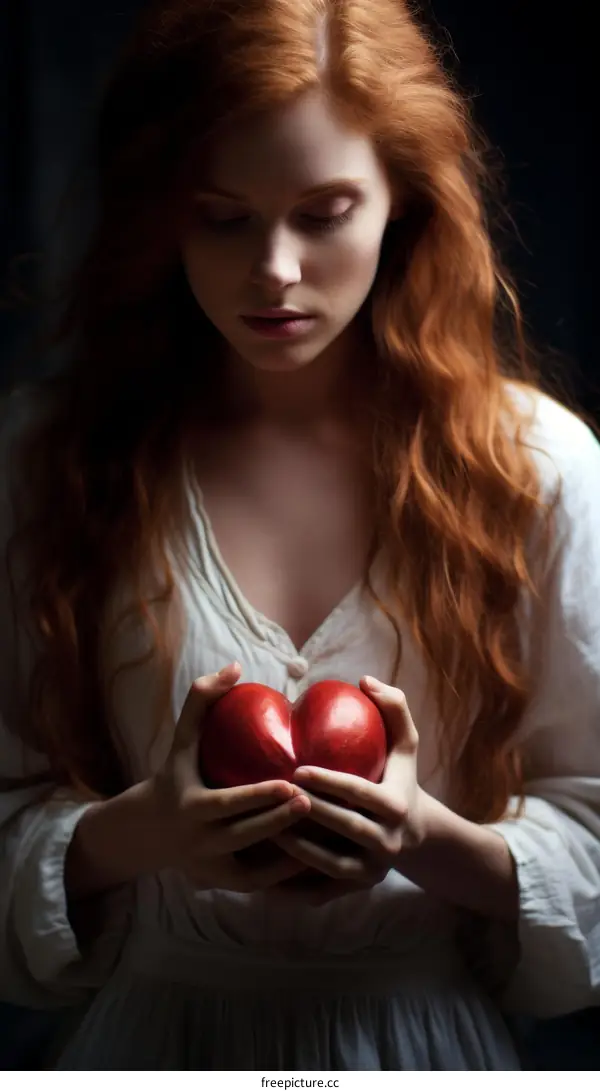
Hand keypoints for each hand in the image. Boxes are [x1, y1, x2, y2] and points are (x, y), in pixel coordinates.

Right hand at [150, 663, 311, 891]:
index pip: (228, 805)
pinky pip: (260, 885)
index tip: (293, 783)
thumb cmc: (173, 773)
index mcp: (192, 808)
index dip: (260, 796)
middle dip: (281, 823)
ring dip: (291, 855)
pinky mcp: (222, 885)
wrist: (147, 830)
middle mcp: (199, 843)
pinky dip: (286, 875)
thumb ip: (202, 700)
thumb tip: (235, 666)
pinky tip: (317, 857)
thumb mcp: (181, 738)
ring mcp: (211, 870)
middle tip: (315, 802)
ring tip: (327, 835)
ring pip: (257, 869)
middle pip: (246, 836)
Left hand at [269, 676, 423, 905]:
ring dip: (295, 849)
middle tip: (272, 795)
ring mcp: (372, 871)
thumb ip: (393, 706)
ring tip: (262, 826)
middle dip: (307, 813)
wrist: (416, 834)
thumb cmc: (399, 777)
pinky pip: (319, 892)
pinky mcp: (356, 889)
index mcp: (397, 805)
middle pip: (344, 828)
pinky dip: (291, 886)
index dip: (329, 782)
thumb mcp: (406, 743)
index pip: (360, 794)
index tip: (296, 770)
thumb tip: (364, 680)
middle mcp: (389, 843)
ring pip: (328, 863)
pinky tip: (261, 872)